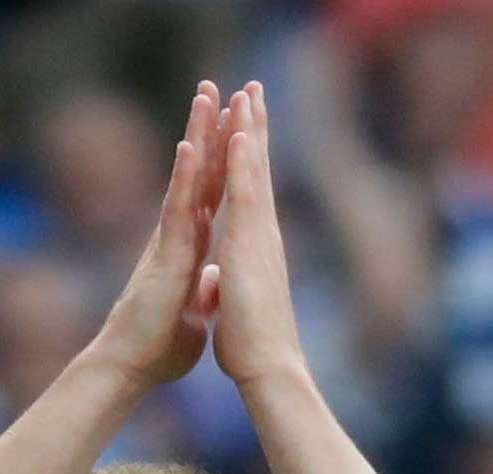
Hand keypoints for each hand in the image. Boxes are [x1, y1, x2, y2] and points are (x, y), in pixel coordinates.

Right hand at [87, 83, 226, 395]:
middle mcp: (178, 236)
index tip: (235, 124)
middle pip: (201, 173)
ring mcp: (169, 240)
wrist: (132, 369)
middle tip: (217, 87)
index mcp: (189, 248)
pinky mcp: (164, 253)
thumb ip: (202, 292)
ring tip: (206, 95)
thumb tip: (211, 282)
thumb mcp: (193, 314)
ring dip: (197, 134)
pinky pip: (176, 206)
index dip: (224, 159)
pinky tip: (191, 143)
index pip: (212, 194)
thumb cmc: (158, 348)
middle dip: (210, 129)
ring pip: (188, 178)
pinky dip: (185, 175)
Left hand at [208, 85, 310, 390]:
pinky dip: (244, 163)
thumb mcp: (235, 303)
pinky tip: (240, 133)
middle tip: (252, 87)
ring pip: (255, 171)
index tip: (244, 122)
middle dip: (255, 127)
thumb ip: (230, 284)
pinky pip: (247, 195)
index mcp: (255, 246)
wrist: (267, 367)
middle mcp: (263, 233)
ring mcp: (261, 236)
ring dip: (251, 130)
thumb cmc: (252, 344)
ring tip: (247, 92)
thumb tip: (224, 280)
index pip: (250, 190)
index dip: (248, 156)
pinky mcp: (251, 245)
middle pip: (258, 169)